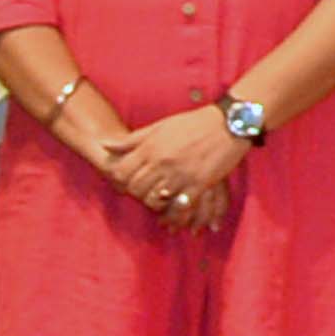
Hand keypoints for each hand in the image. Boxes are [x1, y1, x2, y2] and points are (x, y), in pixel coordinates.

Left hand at [105, 106, 243, 229]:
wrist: (229, 124)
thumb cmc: (193, 124)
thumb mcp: (159, 127)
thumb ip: (131, 140)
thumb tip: (105, 145)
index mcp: (150, 148)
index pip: (121, 172)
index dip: (120, 180)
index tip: (128, 181)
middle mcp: (162, 162)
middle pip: (136, 189)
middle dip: (136, 193)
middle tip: (144, 192)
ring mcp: (180, 174)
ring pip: (155, 199)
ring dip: (155, 203)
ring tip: (159, 200)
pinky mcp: (199, 184)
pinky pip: (180, 205)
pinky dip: (174, 211)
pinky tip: (174, 207)